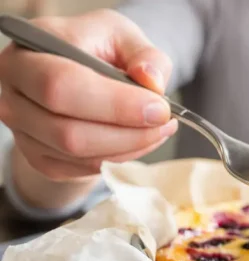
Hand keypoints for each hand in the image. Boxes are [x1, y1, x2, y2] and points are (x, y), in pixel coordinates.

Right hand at [0, 9, 177, 181]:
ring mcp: (23, 131)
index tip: (160, 109)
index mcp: (26, 55)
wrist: (81, 73)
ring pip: (79, 155)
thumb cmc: (97, 48)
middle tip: (165, 122)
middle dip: (128, 133)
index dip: (115, 104)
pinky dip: (122, 157)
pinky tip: (141, 138)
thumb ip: (144, 54)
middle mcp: (13, 96)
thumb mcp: (122, 35)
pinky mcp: (39, 157)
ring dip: (131, 147)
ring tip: (160, 128)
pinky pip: (84, 168)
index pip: (61, 86)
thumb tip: (152, 81)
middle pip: (68, 132)